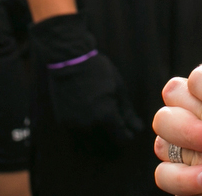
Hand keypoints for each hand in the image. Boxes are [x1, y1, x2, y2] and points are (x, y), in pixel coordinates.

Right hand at [30, 12, 144, 156]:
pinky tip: (88, 115)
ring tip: (101, 118)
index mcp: (106, 115)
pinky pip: (77, 133)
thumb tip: (138, 129)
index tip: (129, 131)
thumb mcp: (118, 88)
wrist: (69, 60)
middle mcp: (89, 124)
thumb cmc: (98, 71)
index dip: (127, 135)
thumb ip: (127, 112)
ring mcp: (74, 124)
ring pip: (90, 140)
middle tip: (115, 122)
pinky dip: (84, 129)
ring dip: (98, 134)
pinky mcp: (63, 122)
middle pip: (106, 141)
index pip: (121, 138)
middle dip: (113, 135)